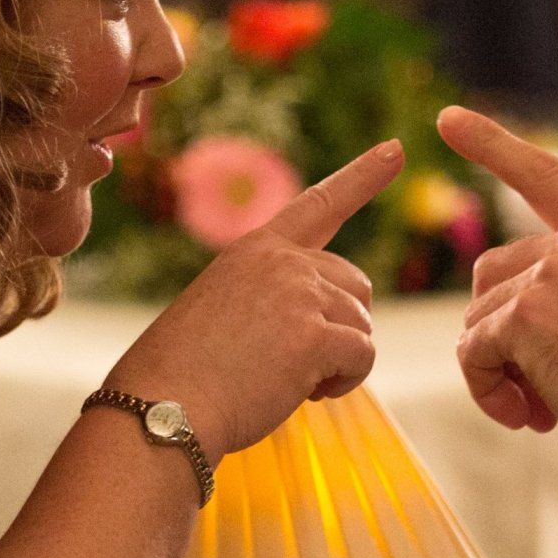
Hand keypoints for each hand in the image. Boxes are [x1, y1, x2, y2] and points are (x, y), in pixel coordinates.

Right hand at [106, 140, 401, 458]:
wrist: (161, 408)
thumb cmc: (184, 375)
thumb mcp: (222, 308)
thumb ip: (270, 297)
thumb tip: (325, 324)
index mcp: (255, 249)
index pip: (319, 204)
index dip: (362, 176)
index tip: (396, 149)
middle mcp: (282, 261)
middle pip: (356, 286)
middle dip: (341, 327)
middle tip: (294, 361)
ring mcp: (299, 294)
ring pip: (361, 326)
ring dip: (337, 361)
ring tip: (286, 380)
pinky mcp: (314, 336)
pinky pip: (363, 356)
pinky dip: (344, 382)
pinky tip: (304, 392)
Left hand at [441, 105, 557, 457]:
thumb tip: (499, 315)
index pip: (544, 174)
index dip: (492, 145)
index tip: (448, 118)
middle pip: (492, 272)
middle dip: (499, 331)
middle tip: (536, 387)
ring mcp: (553, 270)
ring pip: (478, 317)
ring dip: (495, 368)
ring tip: (540, 408)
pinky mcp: (526, 312)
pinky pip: (473, 351)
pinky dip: (486, 388)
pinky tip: (526, 417)